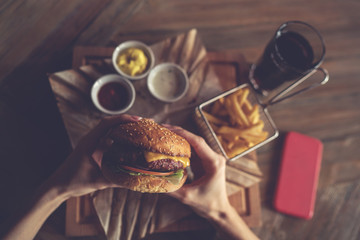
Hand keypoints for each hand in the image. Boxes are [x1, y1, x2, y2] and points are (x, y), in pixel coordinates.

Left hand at [49, 114, 140, 197]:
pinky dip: (118, 137)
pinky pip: (107, 138)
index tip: (137, 120)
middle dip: (126, 121)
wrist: (58, 186)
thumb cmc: (73, 182)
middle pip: (110, 123)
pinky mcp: (92, 149)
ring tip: (139, 130)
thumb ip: (115, 180)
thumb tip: (134, 179)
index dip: (123, 119)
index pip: (107, 124)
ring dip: (123, 128)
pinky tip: (128, 142)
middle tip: (143, 123)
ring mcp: (91, 144)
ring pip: (108, 130)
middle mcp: (90, 140)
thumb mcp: (97, 182)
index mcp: (90, 142)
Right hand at [165, 125, 258, 239]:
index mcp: (214, 163)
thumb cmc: (208, 204)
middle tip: (162, 128)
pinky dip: (181, 147)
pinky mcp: (204, 162)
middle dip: (179, 133)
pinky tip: (170, 145)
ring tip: (164, 134)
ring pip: (193, 143)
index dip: (183, 134)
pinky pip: (192, 151)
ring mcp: (209, 159)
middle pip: (195, 140)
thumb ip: (171, 188)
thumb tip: (154, 178)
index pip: (198, 142)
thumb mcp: (187, 197)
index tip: (169, 129)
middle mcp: (214, 157)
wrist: (219, 211)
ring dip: (180, 138)